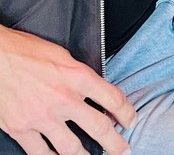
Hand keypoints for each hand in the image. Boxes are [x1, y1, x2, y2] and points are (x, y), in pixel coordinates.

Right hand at [0, 25, 135, 154]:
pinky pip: (40, 153)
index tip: (130, 121)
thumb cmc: (27, 51)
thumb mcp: (64, 56)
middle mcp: (64, 99)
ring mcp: (42, 117)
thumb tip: (93, 89)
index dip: (126, 113)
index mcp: (78, 76)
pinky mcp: (21, 129)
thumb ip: (79, 75)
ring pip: (71, 147)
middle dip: (115, 142)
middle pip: (99, 127)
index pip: (113, 98)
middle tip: (124, 149)